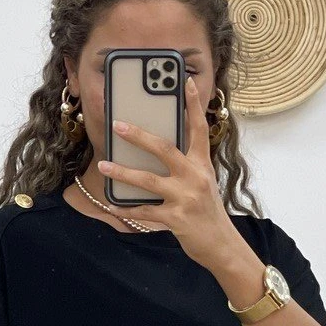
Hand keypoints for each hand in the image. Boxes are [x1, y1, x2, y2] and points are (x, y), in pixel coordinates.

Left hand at [96, 76, 237, 269]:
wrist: (222, 245)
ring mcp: (185, 198)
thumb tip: (155, 151)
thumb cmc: (208, 212)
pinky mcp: (176, 219)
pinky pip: (145, 211)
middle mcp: (195, 177)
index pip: (199, 128)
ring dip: (122, 172)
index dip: (192, 104)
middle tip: (117, 125)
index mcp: (202, 164)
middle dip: (138, 136)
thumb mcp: (203, 183)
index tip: (183, 80)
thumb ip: (186, 166)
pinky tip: (111, 204)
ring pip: (148, 180)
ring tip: (103, 165)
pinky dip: (126, 209)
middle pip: (164, 149)